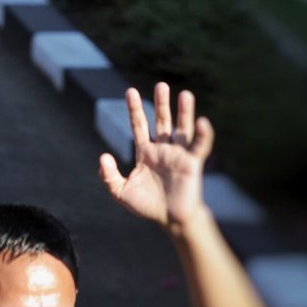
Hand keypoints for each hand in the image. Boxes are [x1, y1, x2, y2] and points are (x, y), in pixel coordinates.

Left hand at [99, 83, 213, 230]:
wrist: (170, 221)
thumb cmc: (147, 206)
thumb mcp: (121, 192)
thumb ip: (109, 176)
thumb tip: (103, 156)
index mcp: (145, 152)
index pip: (139, 125)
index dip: (135, 109)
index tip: (130, 91)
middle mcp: (163, 149)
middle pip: (161, 121)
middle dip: (161, 103)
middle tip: (161, 85)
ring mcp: (178, 155)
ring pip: (182, 129)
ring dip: (184, 112)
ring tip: (185, 94)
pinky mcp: (192, 164)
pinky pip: (199, 146)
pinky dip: (202, 134)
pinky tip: (203, 122)